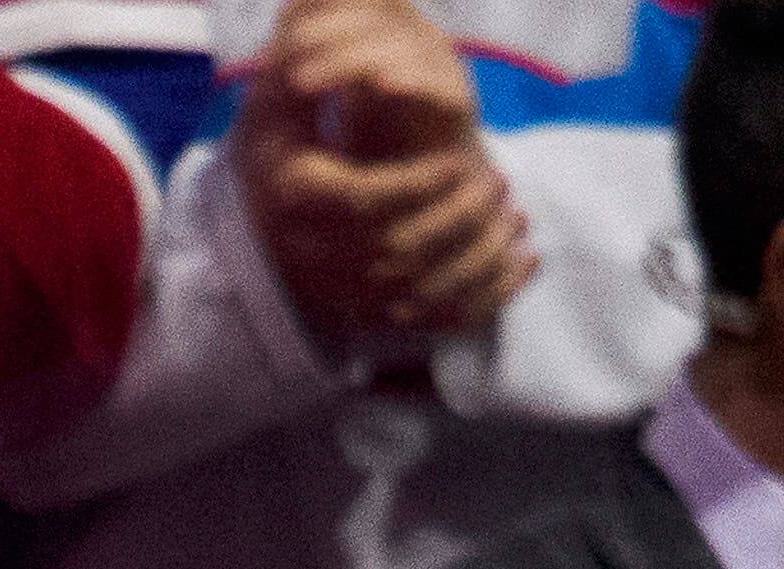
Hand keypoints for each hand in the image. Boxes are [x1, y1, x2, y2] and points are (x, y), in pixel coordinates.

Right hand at [234, 0, 528, 341]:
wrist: (258, 225)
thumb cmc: (277, 147)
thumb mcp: (279, 102)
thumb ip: (306, 60)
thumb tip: (338, 31)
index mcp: (296, 200)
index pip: (366, 202)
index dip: (418, 184)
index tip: (456, 161)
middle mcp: (315, 257)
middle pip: (402, 249)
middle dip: (458, 217)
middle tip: (498, 182)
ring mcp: (345, 296)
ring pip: (427, 291)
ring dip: (481, 256)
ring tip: (514, 217)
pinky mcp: (374, 319)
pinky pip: (443, 322)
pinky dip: (492, 296)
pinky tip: (525, 261)